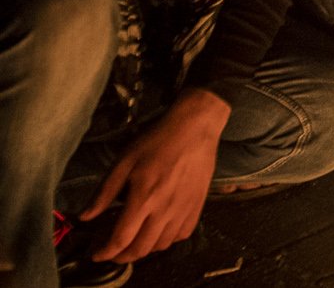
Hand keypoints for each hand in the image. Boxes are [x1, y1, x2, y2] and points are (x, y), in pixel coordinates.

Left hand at [84, 89, 227, 262]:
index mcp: (144, 198)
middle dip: (122, 256)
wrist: (196, 126)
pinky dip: (167, 240)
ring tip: (134, 241)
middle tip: (112, 252)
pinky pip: (182, 234)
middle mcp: (165, 209)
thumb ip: (104, 192)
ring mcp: (184, 208)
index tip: (97, 254)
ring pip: (162, 245)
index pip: (121, 239)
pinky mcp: (197, 205)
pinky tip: (159, 231)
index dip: (105, 252)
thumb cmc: (159, 140)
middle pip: (141, 249)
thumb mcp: (124, 162)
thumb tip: (86, 216)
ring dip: (144, 250)